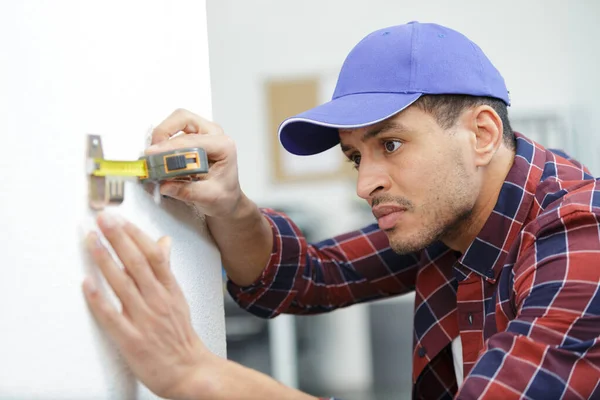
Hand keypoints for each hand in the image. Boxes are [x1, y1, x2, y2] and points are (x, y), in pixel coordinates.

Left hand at [82, 213, 211, 399]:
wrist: (188, 371)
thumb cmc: (180, 336)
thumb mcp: (178, 297)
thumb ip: (166, 270)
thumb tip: (163, 242)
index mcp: (169, 289)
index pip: (154, 255)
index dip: (135, 234)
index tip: (120, 219)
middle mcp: (157, 301)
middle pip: (137, 263)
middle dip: (118, 238)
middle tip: (103, 219)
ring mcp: (144, 320)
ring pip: (122, 284)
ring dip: (105, 260)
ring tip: (92, 240)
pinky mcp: (131, 339)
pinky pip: (111, 316)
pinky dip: (98, 299)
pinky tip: (87, 283)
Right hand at [146, 109, 242, 218]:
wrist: (227, 197)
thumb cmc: (224, 194)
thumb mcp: (208, 197)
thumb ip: (187, 191)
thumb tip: (165, 185)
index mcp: (223, 146)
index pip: (193, 140)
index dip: (170, 146)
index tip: (154, 154)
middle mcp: (214, 134)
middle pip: (182, 119)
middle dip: (163, 132)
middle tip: (152, 152)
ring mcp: (203, 133)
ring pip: (176, 121)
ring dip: (162, 136)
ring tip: (156, 156)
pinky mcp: (193, 136)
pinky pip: (174, 130)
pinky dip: (163, 140)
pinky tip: (161, 156)